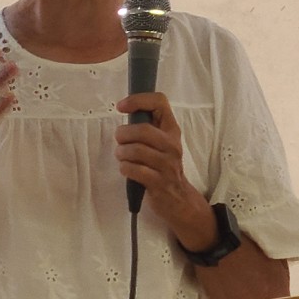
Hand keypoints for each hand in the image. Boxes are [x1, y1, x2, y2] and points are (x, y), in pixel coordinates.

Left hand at [114, 92, 215, 250]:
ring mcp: (167, 164)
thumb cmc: (163, 166)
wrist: (179, 198)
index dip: (138, 100)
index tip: (121, 106)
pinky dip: (125, 168)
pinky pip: (135, 170)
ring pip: (136, 151)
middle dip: (123, 134)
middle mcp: (172, 144)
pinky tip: (126, 169)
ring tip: (122, 156)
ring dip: (122, 153)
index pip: (159, 102)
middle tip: (119, 140)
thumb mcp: (162, 143)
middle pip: (143, 130)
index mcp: (172, 129)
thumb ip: (148, 127)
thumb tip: (125, 111)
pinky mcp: (159, 182)